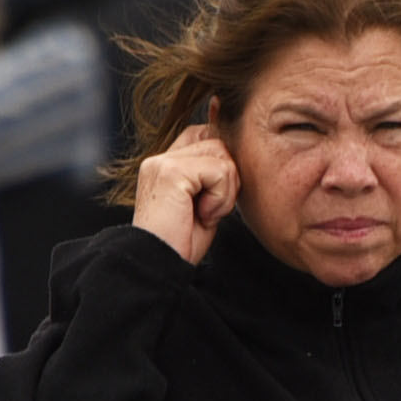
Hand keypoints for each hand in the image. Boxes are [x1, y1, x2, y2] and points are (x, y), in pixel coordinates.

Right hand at [135, 124, 235, 263]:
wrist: (160, 266)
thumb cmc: (183, 242)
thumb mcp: (204, 202)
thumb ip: (214, 176)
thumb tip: (240, 157)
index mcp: (166, 162)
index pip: (207, 134)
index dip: (224, 162)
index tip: (216, 198)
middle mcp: (160, 157)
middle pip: (219, 142)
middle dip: (228, 179)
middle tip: (210, 210)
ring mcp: (163, 162)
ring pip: (223, 155)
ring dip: (225, 191)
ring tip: (205, 214)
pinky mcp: (171, 172)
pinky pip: (220, 171)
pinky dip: (220, 198)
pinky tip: (202, 216)